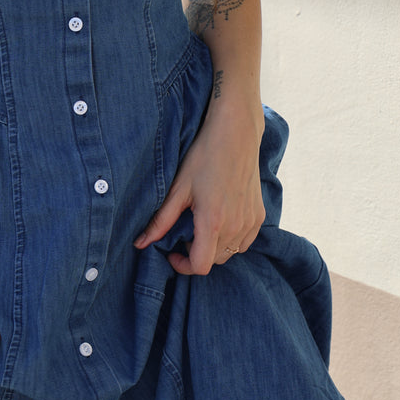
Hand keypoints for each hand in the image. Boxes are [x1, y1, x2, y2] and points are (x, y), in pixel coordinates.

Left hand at [134, 101, 264, 274]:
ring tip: (200, 226)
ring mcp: (250, 222)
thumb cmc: (204, 156)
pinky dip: (231, 240)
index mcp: (213, 222)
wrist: (236, 134)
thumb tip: (140, 244)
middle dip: (195, 254)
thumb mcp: (178, 189)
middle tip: (183, 233)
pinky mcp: (259, 215)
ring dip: (213, 248)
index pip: (200, 266)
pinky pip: (244, 242)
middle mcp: (236, 226)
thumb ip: (160, 221)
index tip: (172, 251)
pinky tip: (220, 221)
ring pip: (230, 253)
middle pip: (213, 261)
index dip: (182, 266)